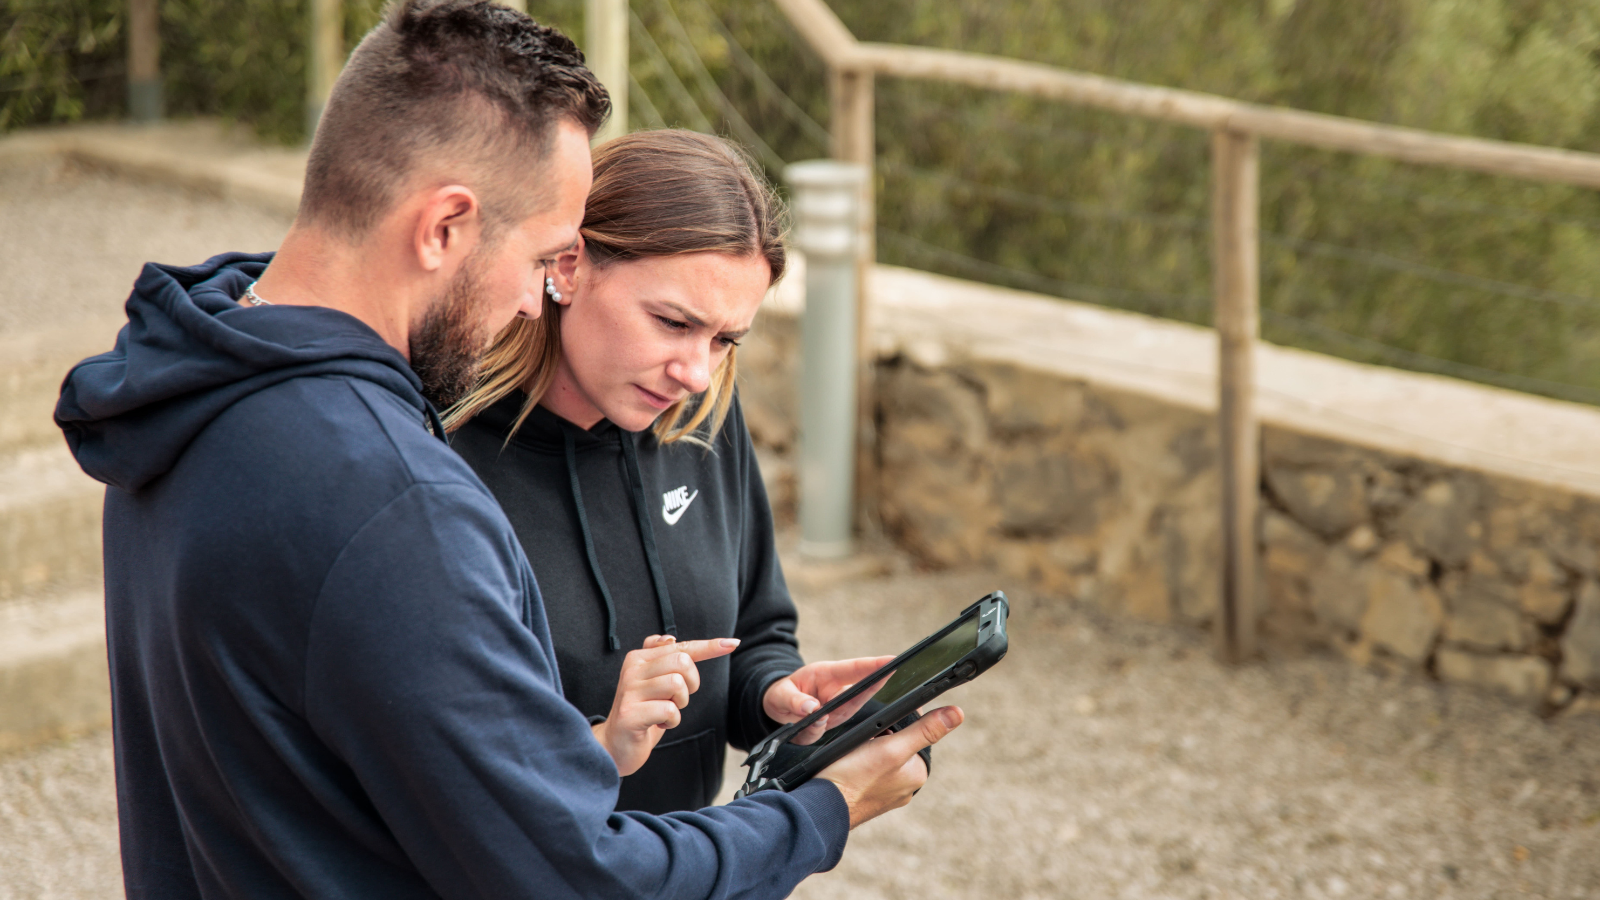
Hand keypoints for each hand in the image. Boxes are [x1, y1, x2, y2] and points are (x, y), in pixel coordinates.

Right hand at [592, 635, 738, 775]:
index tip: (732, 643)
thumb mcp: (653, 683)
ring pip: (677, 684)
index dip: (709, 646)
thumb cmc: (641, 712)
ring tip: (665, 712)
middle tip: (677, 699)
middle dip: (691, 683)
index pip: (680, 646)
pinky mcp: (630, 713)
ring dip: (680, 704)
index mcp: (639, 658)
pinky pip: (669, 710)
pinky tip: (659, 725)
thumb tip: (670, 637)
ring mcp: (630, 691)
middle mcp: (632, 669)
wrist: (615, 745)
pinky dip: (672, 721)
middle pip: (682, 662)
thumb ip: (661, 658)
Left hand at [763, 656, 893, 744]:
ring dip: (840, 713)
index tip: (892, 661)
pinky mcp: (830, 726)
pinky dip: (816, 729)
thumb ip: (795, 700)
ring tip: (819, 712)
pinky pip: (826, 730)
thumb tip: (812, 709)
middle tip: (889, 674)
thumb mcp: (781, 693)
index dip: (874, 665)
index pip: (854, 669)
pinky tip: (807, 725)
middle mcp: (836, 693)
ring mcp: (835, 710)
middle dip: (875, 684)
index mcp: (827, 675)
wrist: (777, 707)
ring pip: (846, 713)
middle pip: (860, 690)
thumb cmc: (784, 692)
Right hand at [817, 706, 961, 827]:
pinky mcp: (867, 798)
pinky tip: (848, 766)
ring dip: (868, 751)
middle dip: (880, 738)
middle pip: (896, 746)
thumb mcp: (893, 747)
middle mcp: (905, 788)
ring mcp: (885, 795)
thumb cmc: (854, 777)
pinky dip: (859, 765)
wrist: (821, 807)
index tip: (876, 727)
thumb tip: (957, 714)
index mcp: (917, 775)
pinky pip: (868, 773)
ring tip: (852, 755)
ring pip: (880, 759)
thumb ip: (924, 730)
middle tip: (861, 742)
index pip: (915, 735)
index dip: (895, 724)